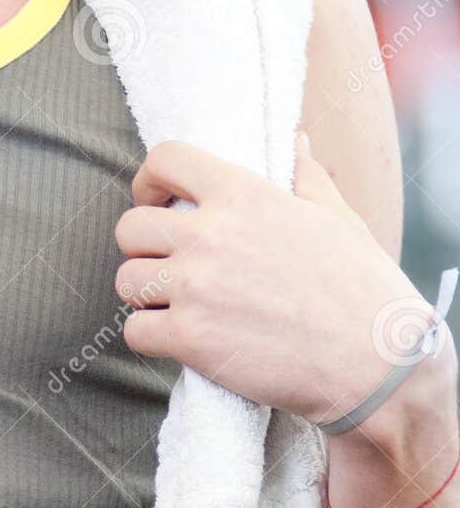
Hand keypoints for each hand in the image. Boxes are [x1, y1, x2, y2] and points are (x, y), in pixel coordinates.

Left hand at [113, 131, 439, 424]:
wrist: (381, 367)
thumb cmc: (364, 291)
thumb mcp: (339, 221)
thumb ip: (306, 177)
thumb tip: (299, 141)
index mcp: (243, 195)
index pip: (164, 159)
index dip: (149, 180)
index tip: (154, 199)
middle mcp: (210, 234)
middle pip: (129, 227)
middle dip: (143, 248)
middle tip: (167, 264)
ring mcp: (196, 286)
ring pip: (126, 280)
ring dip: (146, 295)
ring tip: (175, 305)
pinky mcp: (191, 337)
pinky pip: (134, 331)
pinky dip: (150, 337)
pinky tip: (177, 339)